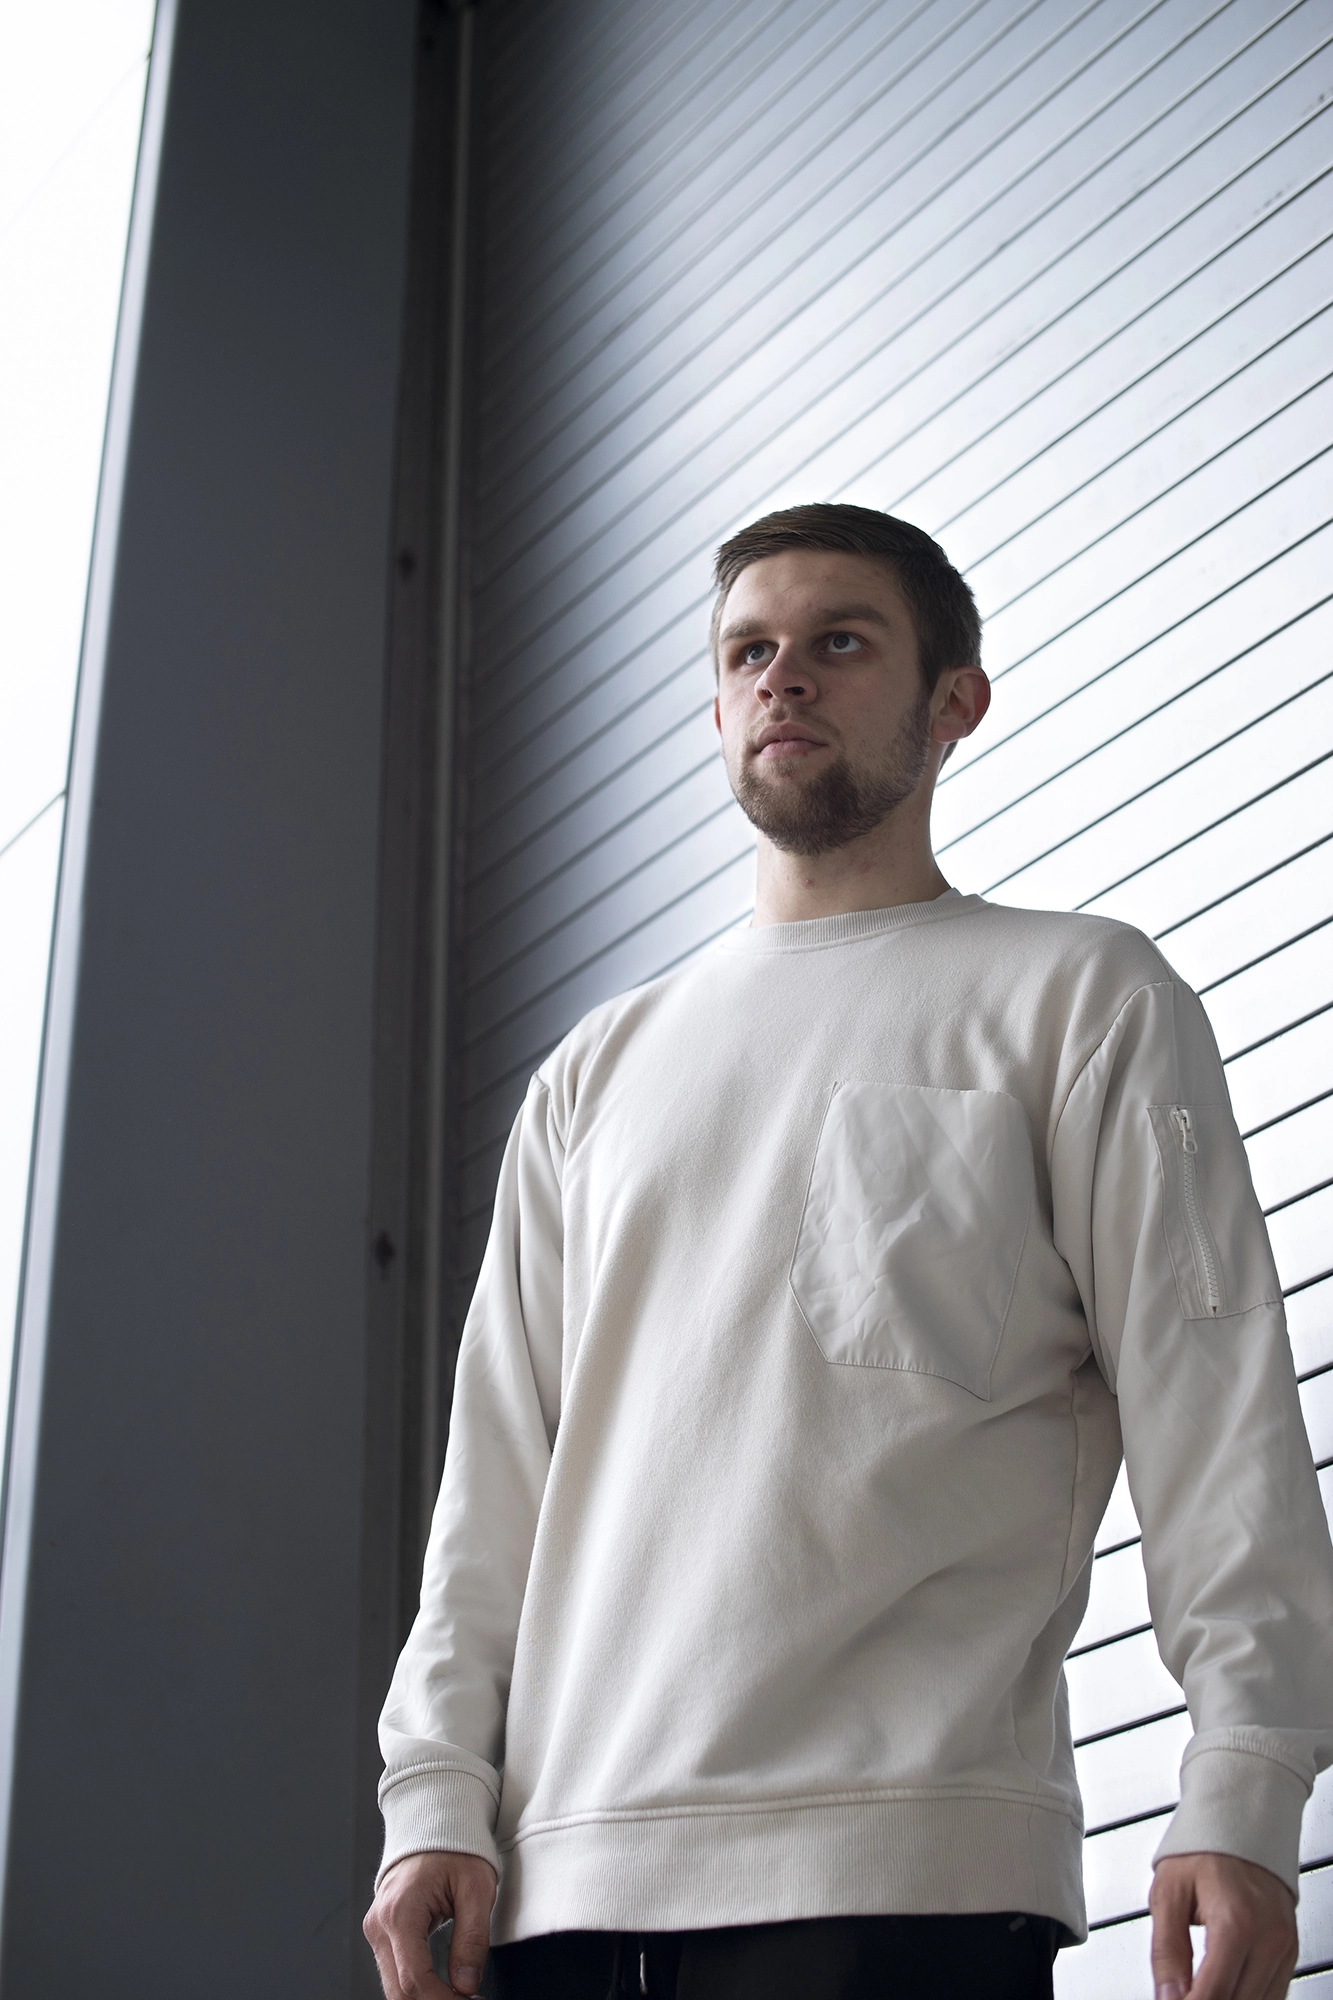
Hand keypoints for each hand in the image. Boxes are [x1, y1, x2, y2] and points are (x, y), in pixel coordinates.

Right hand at [363, 1849, 496, 1998]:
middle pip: (398, 1991)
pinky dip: (419, 1989)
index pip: (414, 1980)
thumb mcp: (477, 1888)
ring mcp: (377, 1929)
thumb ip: (472, 1938)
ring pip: (394, 1987)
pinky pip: (396, 1972)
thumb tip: (466, 1984)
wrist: (435, 1822)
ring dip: (426, 1999)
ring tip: (462, 1996)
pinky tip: (446, 1989)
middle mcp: (379, 1924)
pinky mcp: (383, 1932)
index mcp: (400, 1912)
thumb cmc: (456, 1847)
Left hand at [1150, 1852, 1297, 1998]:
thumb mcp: (1168, 1893)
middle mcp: (1268, 1940)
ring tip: (1197, 1991)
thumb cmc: (1203, 1847)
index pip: (1213, 1995)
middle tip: (1180, 1996)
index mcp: (1235, 1924)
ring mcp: (1284, 1947)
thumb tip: (1167, 1997)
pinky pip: (1274, 1994)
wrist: (1240, 1818)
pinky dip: (1248, 1998)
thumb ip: (1166, 1951)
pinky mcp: (1289, 1949)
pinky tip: (1225, 1989)